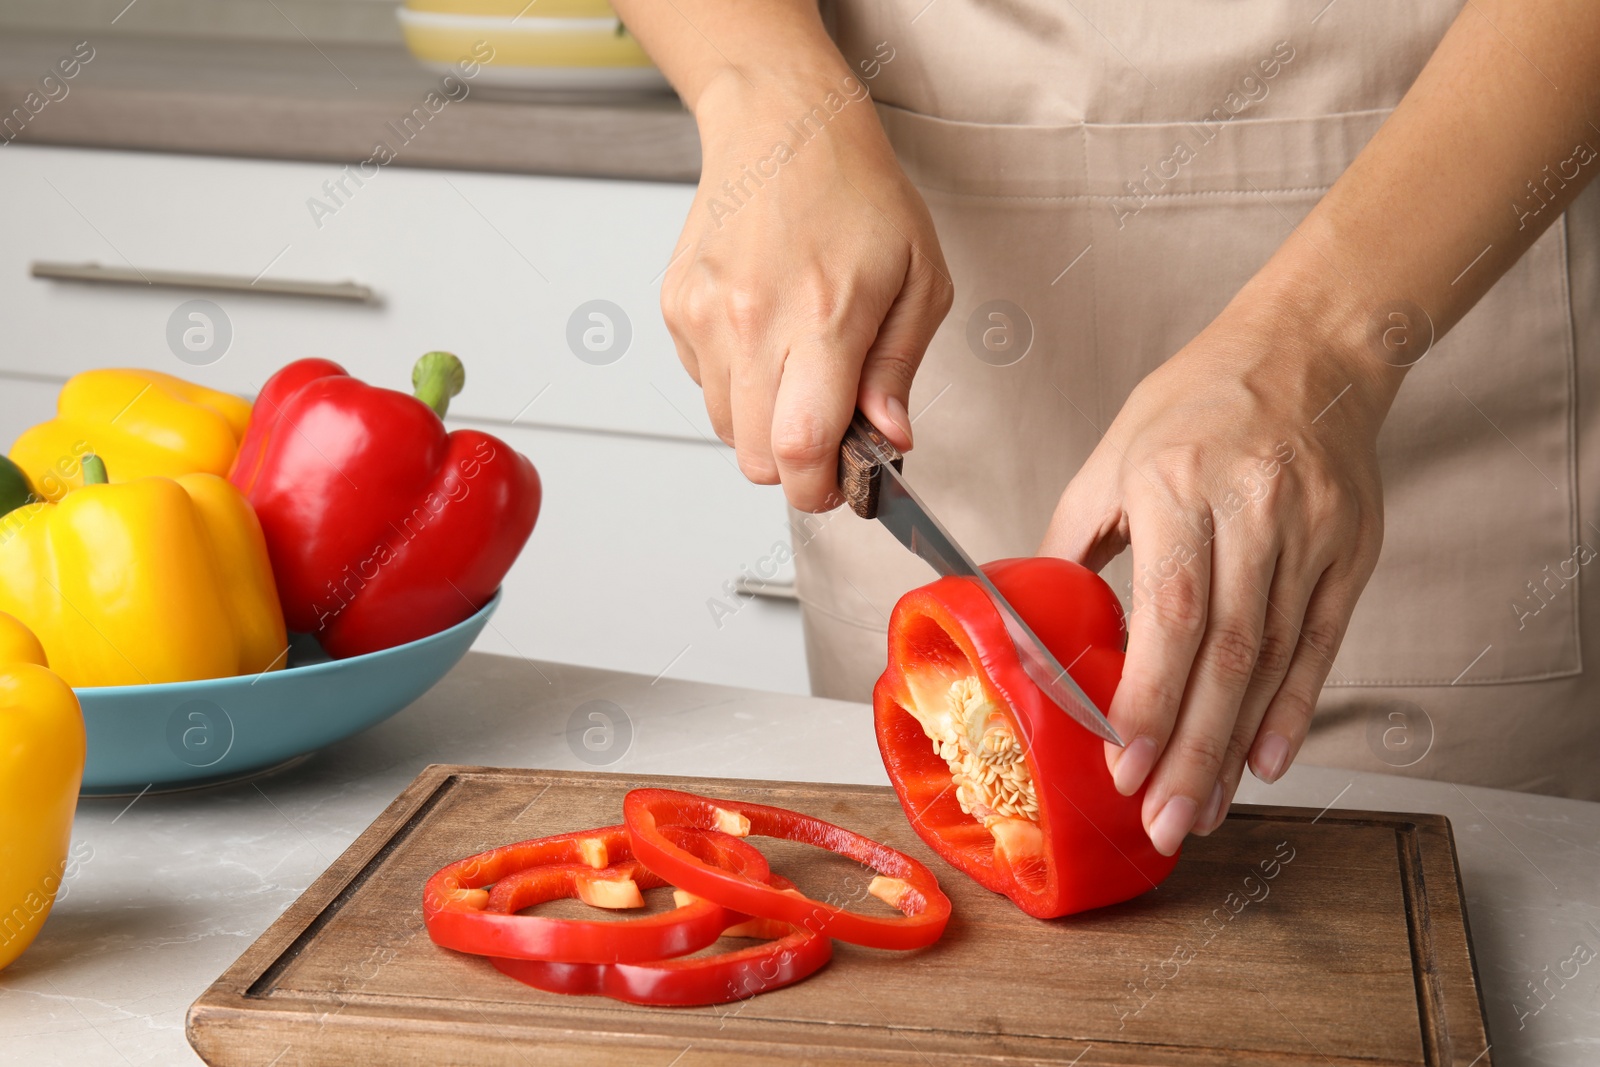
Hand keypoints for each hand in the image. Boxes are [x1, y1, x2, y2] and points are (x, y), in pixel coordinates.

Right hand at [662, 69, 952, 509]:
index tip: (840, 486)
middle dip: (795, 466)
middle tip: (828, 433)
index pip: (799, 447)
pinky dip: (736, 383)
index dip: (819, 489)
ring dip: (763, 424)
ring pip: (724, 429)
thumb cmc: (858, 193)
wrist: (782, 125)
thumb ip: (898, 369)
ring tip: (798, 368)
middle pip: (754, 457)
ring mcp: (703, 316)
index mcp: (821, 316)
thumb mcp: (920, 279)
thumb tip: (889, 439)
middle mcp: (749, 321)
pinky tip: (765, 333)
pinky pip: (703, 386)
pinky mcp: (676, 308)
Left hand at [1040, 293, 1394, 855]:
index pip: (1171, 609)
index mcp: (1177, 483)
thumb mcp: (1114, 453)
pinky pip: (1322, 643)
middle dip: (1193, 749)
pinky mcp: (1352, 550)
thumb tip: (1026, 617)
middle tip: (1166, 823)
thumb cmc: (1197, 399)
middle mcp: (1252, 510)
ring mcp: (1310, 532)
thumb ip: (1071, 538)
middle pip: (1227, 651)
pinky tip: (1267, 761)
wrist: (1308, 350)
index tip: (1125, 766)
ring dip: (1236, 744)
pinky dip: (1295, 708)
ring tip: (1204, 809)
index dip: (1152, 697)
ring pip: (1274, 659)